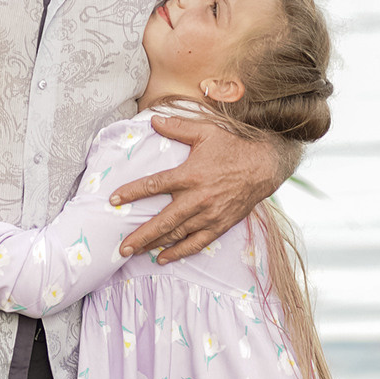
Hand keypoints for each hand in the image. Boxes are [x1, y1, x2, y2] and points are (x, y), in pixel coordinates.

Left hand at [111, 115, 299, 263]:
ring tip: (135, 252)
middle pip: (163, 221)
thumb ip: (178, 127)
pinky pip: (196, 243)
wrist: (265, 166)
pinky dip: (179, 252)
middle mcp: (198, 198)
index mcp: (190, 175)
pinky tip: (163, 258)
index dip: (132, 192)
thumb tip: (154, 120)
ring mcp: (209, 215)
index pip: (155, 185)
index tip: (114, 199)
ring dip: (154, 245)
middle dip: (141, 235)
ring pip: (177, 234)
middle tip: (122, 247)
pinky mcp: (219, 225)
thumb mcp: (206, 132)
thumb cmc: (234, 147)